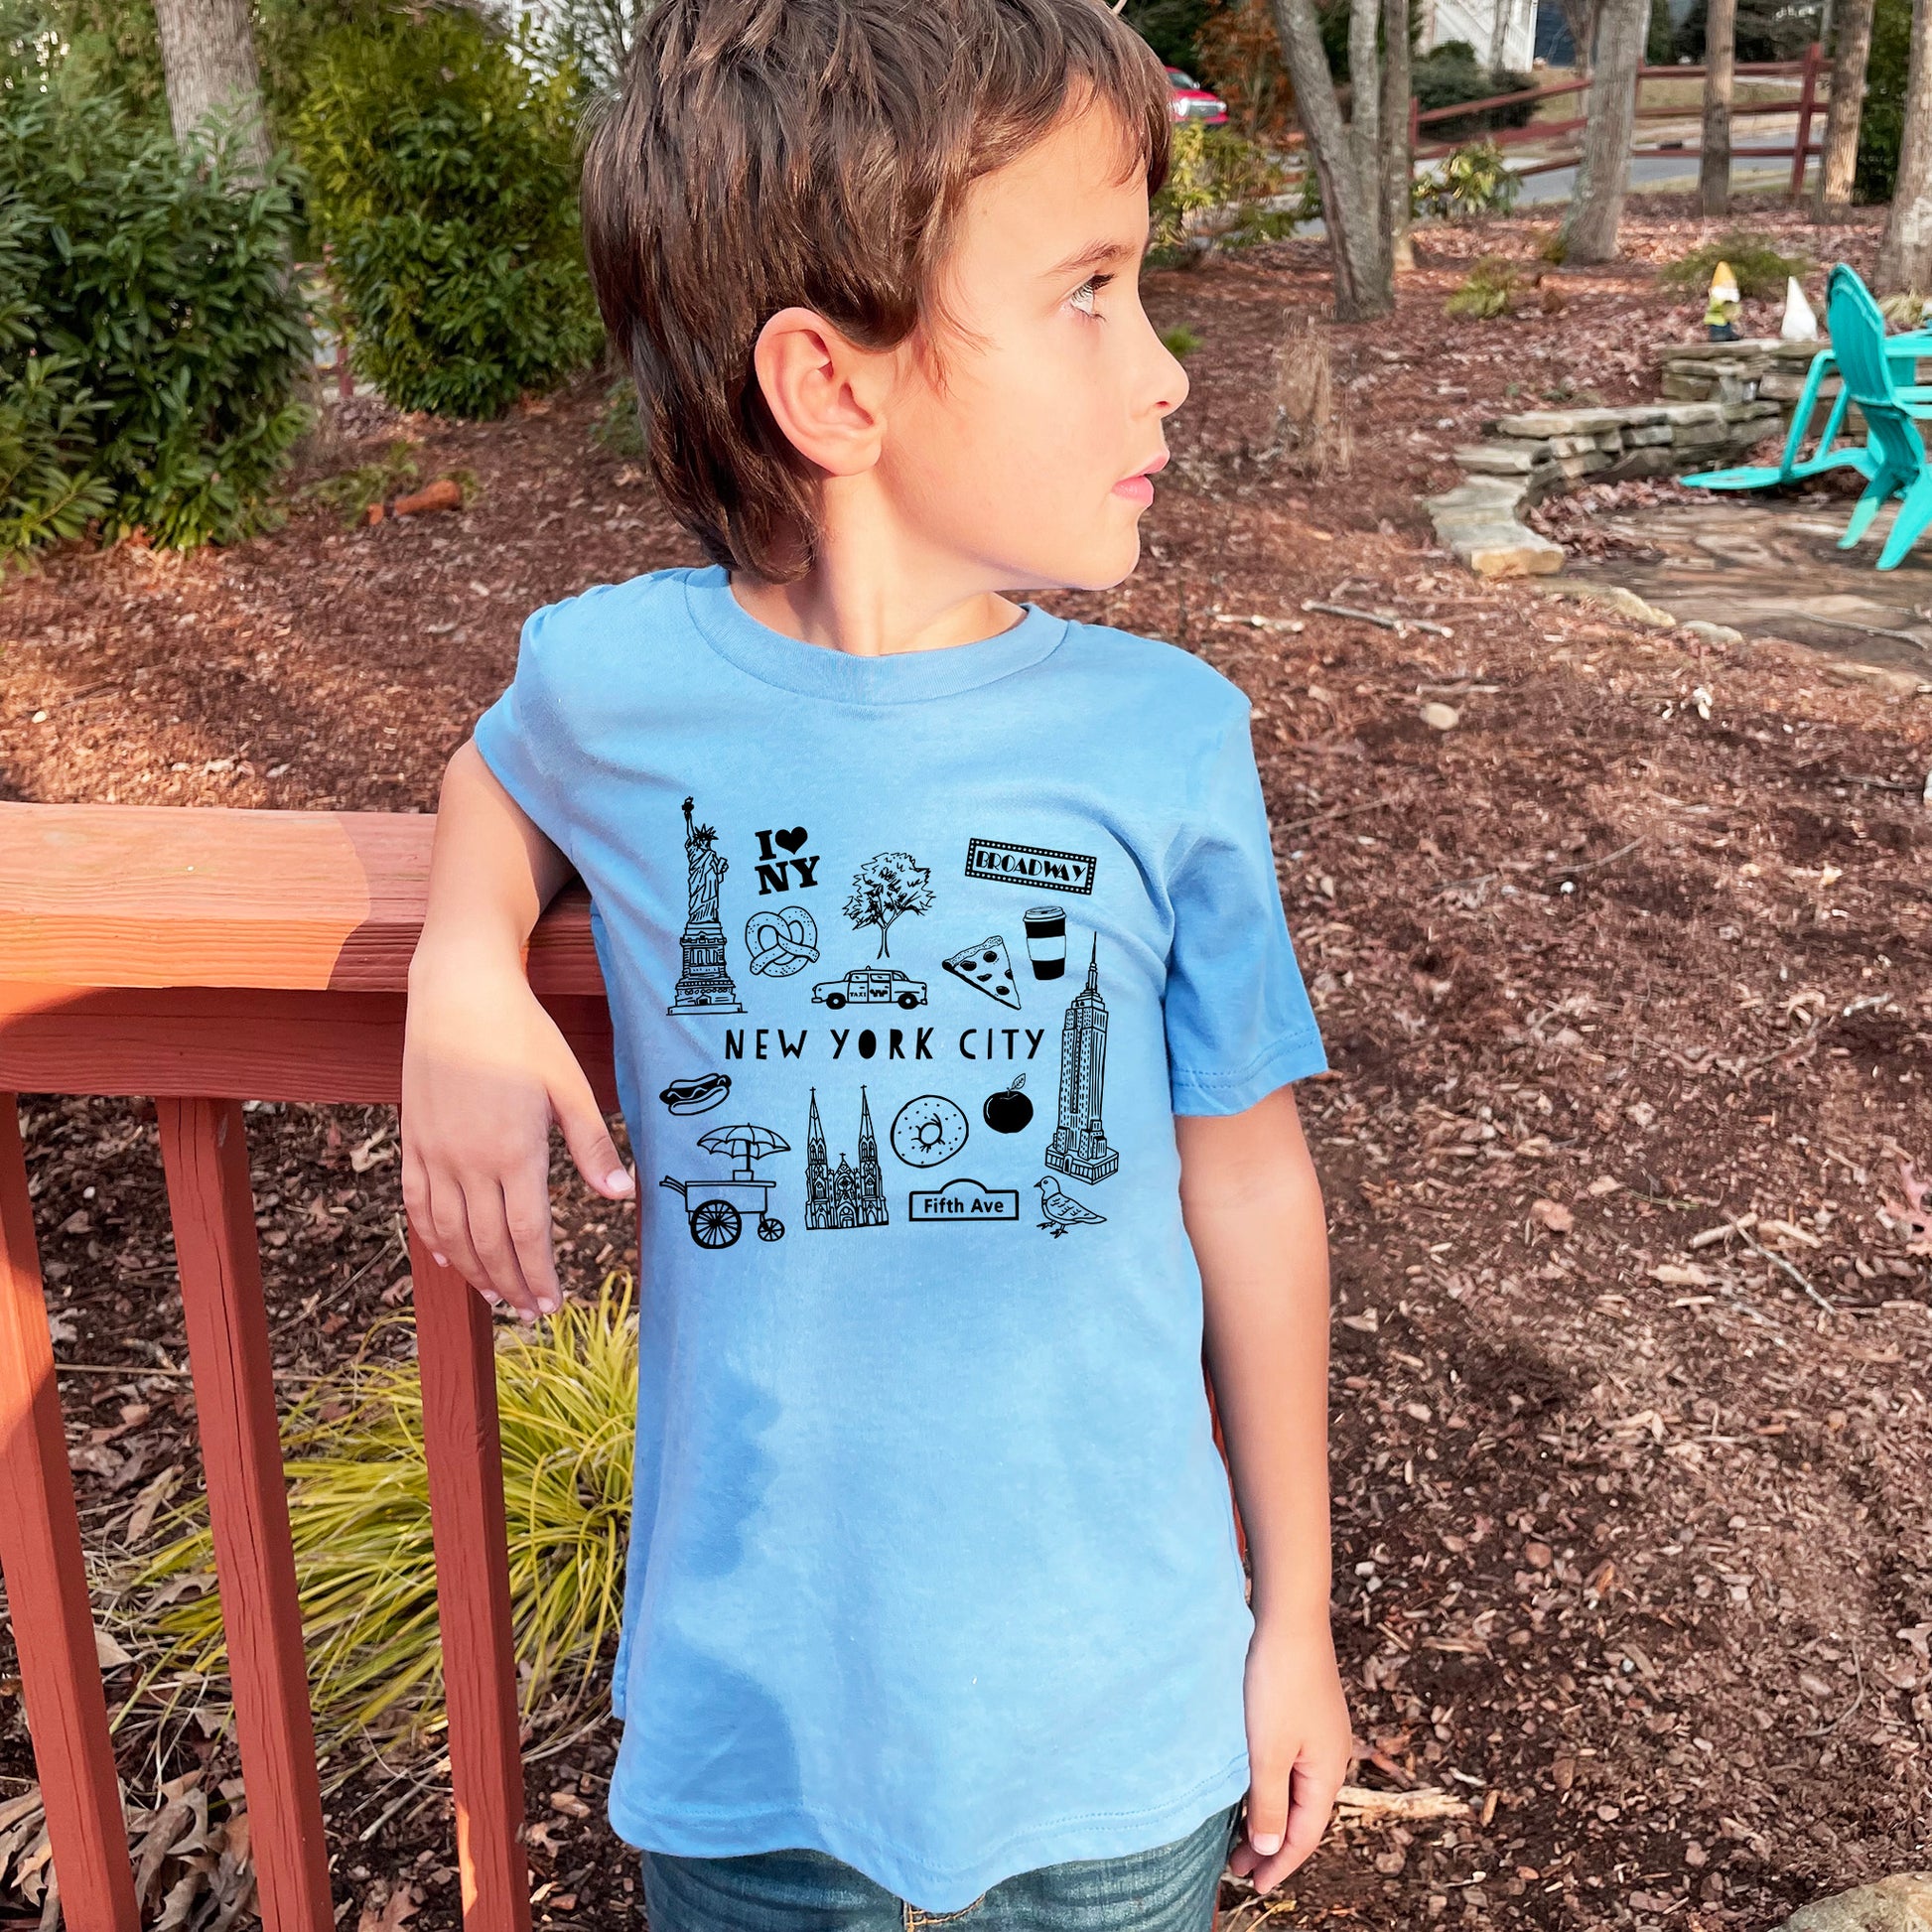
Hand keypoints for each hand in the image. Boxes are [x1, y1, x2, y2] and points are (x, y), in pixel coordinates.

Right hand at [401, 942, 633, 1320]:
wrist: (458, 994)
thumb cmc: (523, 1034)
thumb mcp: (569, 1084)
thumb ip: (593, 1144)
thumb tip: (622, 1195)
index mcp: (515, 1152)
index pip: (527, 1235)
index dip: (540, 1275)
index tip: (552, 1305)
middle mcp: (469, 1162)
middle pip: (488, 1243)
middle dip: (511, 1284)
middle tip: (530, 1313)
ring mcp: (435, 1153)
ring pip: (449, 1232)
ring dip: (472, 1270)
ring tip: (496, 1295)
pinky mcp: (412, 1141)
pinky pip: (416, 1203)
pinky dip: (430, 1236)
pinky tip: (445, 1255)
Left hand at [1228, 1611, 1351, 1893]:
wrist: (1288, 1617)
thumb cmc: (1278, 1681)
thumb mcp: (1267, 1750)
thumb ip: (1268, 1802)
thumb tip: (1270, 1849)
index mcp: (1327, 1772)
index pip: (1304, 1834)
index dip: (1279, 1863)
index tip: (1254, 1885)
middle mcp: (1330, 1756)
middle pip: (1302, 1815)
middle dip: (1271, 1844)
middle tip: (1237, 1867)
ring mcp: (1319, 1733)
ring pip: (1294, 1789)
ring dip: (1269, 1814)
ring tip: (1238, 1835)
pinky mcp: (1304, 1712)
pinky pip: (1289, 1765)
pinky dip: (1270, 1786)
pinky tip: (1250, 1786)